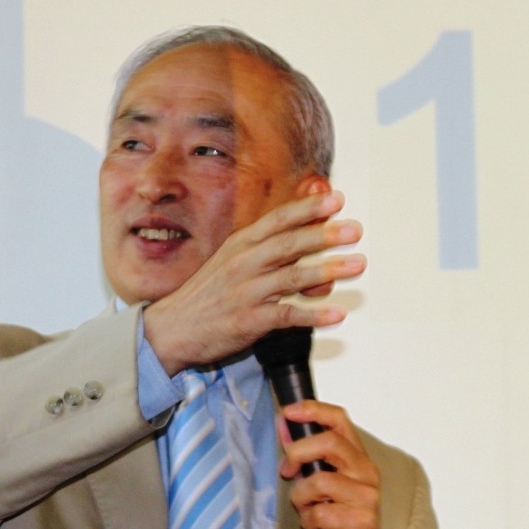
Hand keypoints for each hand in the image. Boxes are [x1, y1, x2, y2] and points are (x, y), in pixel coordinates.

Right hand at [143, 191, 364, 373]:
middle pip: (289, 244)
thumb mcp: (233, 260)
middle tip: (354, 229)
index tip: (336, 199)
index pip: (278, 220)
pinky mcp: (249, 321)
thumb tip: (309, 234)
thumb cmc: (207, 294)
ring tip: (357, 264)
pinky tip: (336, 314)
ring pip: (292, 277)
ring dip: (328, 270)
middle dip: (324, 234)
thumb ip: (268, 247)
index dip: (308, 209)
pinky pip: (287, 316)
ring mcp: (247, 292)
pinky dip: (314, 315)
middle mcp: (244, 264)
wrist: (171, 329)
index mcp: (241, 245)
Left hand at [278, 400, 393, 528]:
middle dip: (297, 452)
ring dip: (300, 497)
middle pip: (329, 443)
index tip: (288, 412)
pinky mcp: (362, 522)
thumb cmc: (336, 519)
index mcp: (357, 457)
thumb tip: (283, 425)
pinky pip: (319, 513)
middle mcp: (367, 472)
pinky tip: (315, 528)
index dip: (313, 410)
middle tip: (286, 469)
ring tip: (305, 509)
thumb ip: (304, 456)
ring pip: (318, 481)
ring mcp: (367, 497)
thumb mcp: (318, 484)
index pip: (339, 420)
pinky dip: (308, 521)